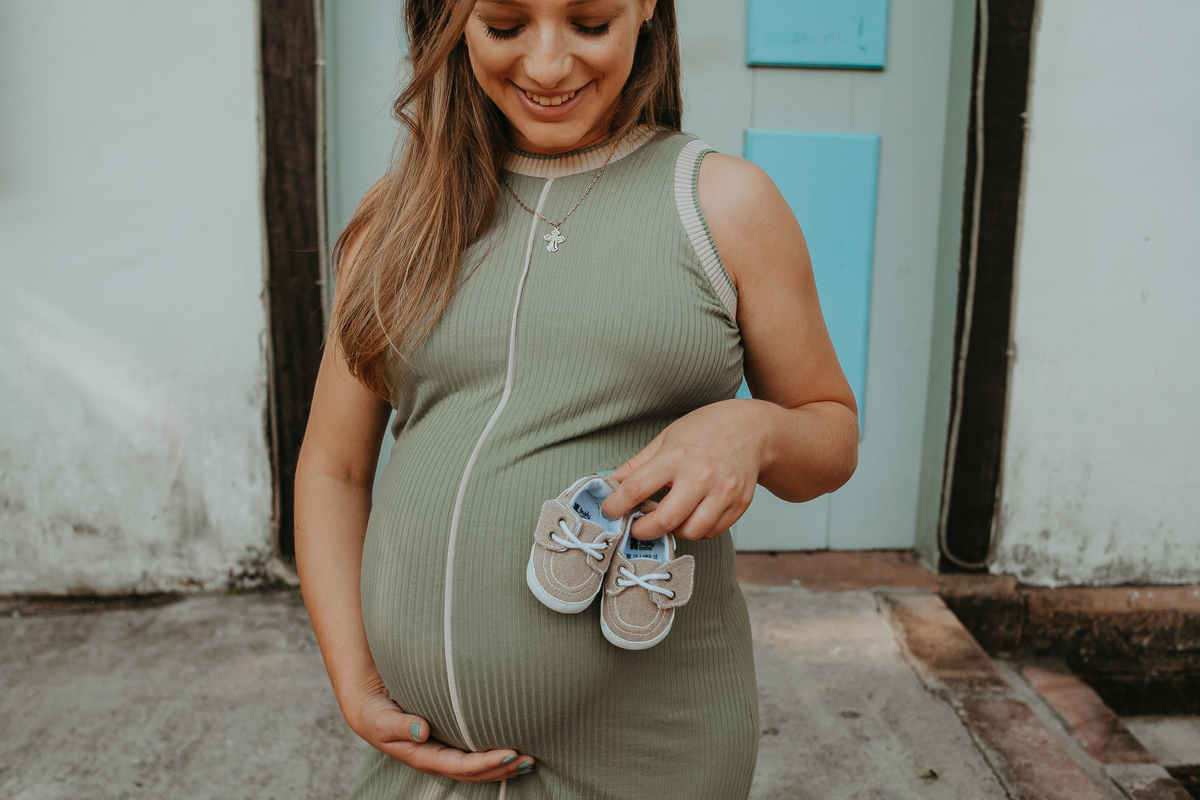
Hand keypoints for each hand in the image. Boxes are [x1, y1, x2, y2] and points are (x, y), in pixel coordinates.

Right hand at [350, 689, 533, 782]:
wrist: (370, 711)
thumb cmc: (376, 713)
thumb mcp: (381, 719)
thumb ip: (400, 725)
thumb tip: (422, 731)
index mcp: (422, 756)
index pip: (460, 765)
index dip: (485, 763)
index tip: (510, 753)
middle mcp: (435, 760)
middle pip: (474, 773)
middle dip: (501, 769)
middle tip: (529, 759)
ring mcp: (442, 755)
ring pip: (476, 770)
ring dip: (502, 767)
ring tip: (529, 761)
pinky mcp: (447, 746)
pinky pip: (473, 758)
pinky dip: (494, 759)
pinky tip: (512, 753)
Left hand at [600, 399, 766, 541]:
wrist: (753, 429)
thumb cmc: (706, 429)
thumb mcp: (668, 436)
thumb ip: (639, 462)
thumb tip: (613, 481)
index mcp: (676, 456)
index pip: (637, 488)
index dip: (617, 505)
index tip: (611, 511)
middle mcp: (700, 476)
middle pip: (665, 519)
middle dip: (642, 530)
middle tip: (636, 527)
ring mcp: (723, 492)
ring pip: (691, 531)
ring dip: (672, 532)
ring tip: (666, 521)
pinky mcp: (739, 504)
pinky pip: (712, 531)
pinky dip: (696, 530)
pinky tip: (690, 517)